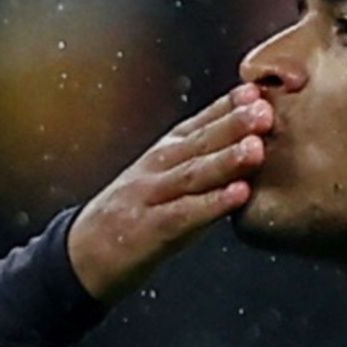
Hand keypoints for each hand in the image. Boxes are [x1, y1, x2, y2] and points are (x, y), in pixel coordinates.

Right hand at [66, 83, 272, 302]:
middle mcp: (156, 168)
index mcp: (163, 154)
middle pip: (199, 142)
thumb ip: (199, 164)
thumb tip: (248, 142)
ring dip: (226, 159)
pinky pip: (184, 214)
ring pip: (192, 174)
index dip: (227, 106)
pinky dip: (212, 204)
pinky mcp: (148, 230)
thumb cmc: (133, 217)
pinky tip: (239, 194)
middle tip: (265, 110)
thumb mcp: (162, 181)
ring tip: (257, 147)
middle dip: (233, 124)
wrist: (82, 257)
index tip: (257, 90)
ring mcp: (150, 197)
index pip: (198, 123)